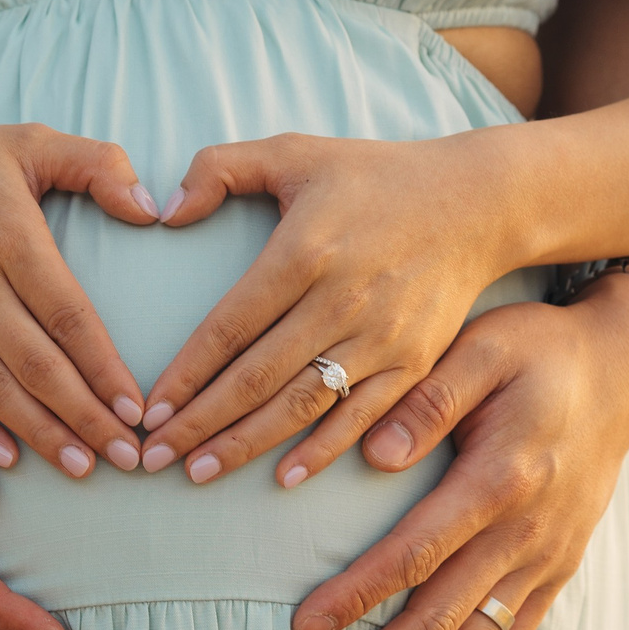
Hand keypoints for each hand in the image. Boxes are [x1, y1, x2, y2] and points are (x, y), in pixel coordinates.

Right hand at [0, 117, 159, 478]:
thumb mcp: (27, 141)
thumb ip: (98, 164)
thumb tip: (151, 210)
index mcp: (8, 236)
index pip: (68, 316)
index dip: (104, 369)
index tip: (136, 410)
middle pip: (35, 364)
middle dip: (83, 417)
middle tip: (125, 458)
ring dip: (38, 433)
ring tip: (79, 468)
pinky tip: (6, 460)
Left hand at [135, 130, 513, 483]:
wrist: (478, 203)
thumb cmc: (374, 177)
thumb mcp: (294, 151)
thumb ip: (220, 167)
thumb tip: (164, 212)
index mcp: (304, 252)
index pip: (229, 328)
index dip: (186, 374)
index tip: (150, 410)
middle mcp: (341, 301)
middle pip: (257, 378)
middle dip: (201, 424)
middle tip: (154, 458)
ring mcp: (382, 337)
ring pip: (302, 404)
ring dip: (247, 445)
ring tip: (199, 474)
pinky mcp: (414, 361)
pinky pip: (360, 417)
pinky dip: (321, 451)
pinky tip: (283, 478)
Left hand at [290, 275, 628, 629]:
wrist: (621, 372)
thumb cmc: (536, 352)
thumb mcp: (481, 348)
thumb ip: (428, 397)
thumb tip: (376, 453)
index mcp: (499, 479)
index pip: (414, 553)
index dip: (358, 595)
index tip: (302, 627)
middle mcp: (527, 533)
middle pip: (441, 619)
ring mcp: (547, 559)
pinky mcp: (557, 571)